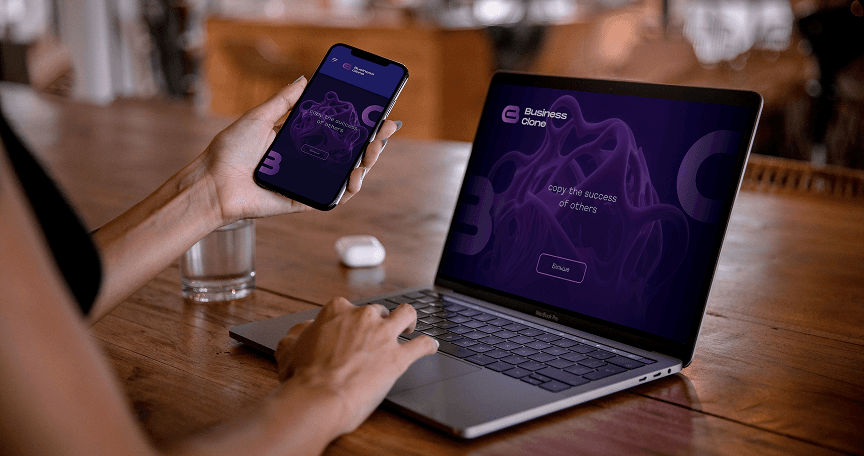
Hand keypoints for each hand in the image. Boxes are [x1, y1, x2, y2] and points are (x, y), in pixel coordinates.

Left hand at [199, 77, 400, 223]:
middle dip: (372, 142)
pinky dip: (349, 189)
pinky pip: (333, 197)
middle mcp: (308, 161)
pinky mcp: (304, 200)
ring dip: (366, 163)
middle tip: (385, 130)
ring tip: (373, 151)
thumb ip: (284, 101)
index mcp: (300, 140)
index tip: (379, 113)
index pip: (338, 131)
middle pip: (349, 153)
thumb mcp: (259, 117)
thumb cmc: (230, 150)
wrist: (214, 182)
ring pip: (347, 175)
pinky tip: (356, 176)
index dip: (361, 124)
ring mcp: (308, 181)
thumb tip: (304, 79)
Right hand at [274, 298, 437, 434]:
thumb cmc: (302, 377)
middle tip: (375, 336)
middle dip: (378, 322)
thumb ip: (298, 335)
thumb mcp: (289, 348)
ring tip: (409, 327)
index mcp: (337, 310)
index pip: (349, 308)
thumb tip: (302, 332)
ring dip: (410, 320)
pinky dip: (428, 345)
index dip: (350, 321)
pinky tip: (431, 347)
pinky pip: (422, 345)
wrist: (318, 397)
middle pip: (378, 311)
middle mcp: (363, 317)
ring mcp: (383, 335)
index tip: (350, 330)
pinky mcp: (399, 357)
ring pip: (407, 315)